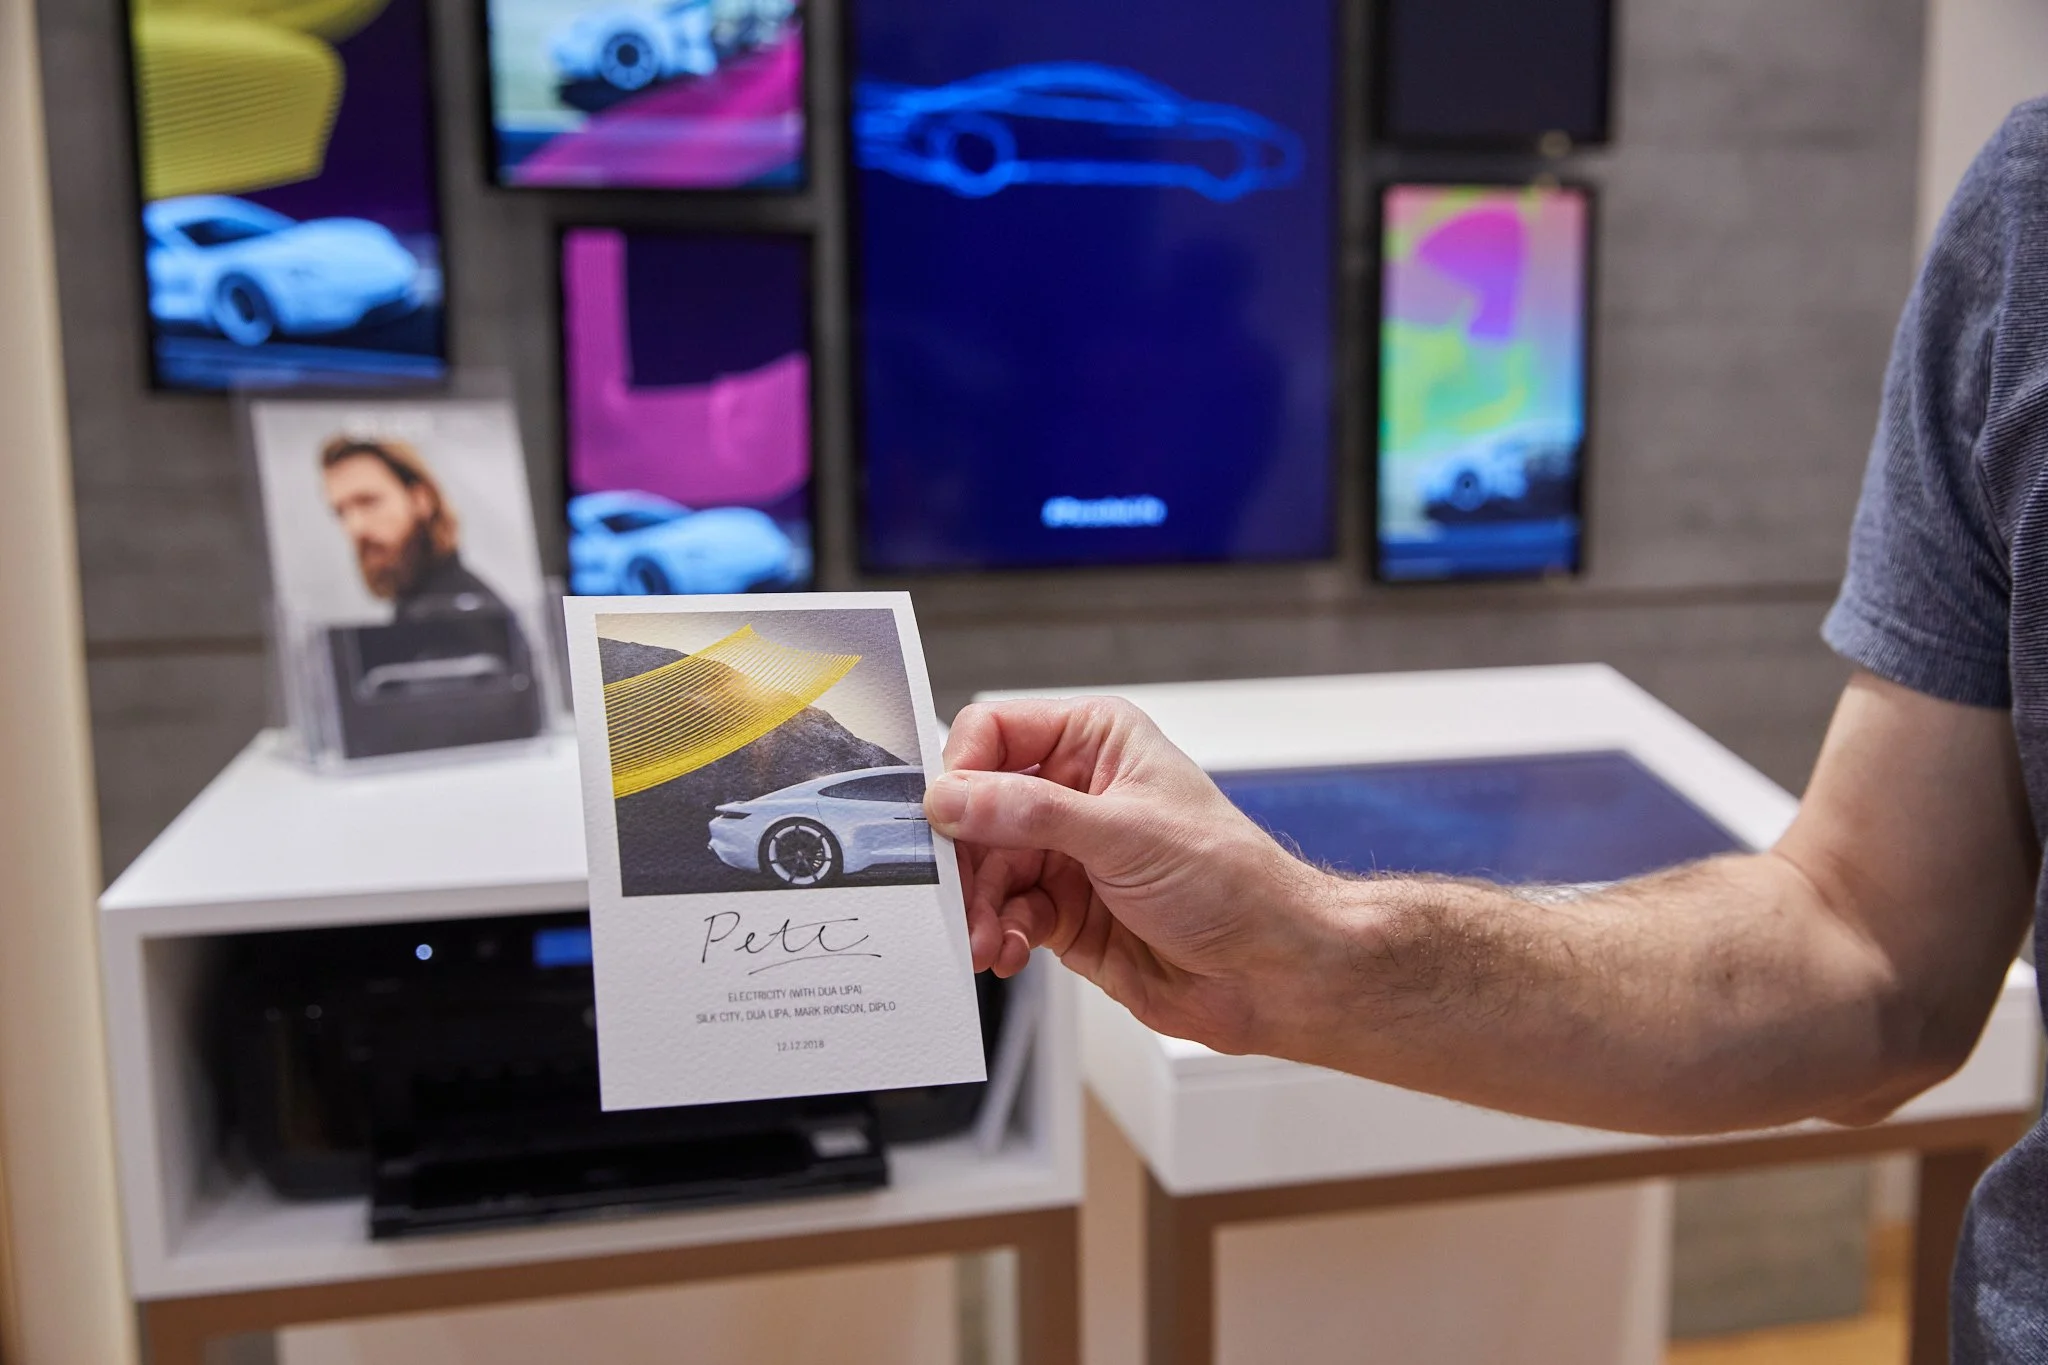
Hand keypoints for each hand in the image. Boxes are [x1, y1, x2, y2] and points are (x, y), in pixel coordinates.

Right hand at [924, 697, 1341, 1053]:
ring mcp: (1067, 855)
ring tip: (982, 938)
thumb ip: (1031, 814)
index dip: (963, 771)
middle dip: (962, 856)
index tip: (946, 815)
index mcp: (1095, 742)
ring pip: (984, 869)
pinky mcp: (1063, 912)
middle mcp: (1074, 792)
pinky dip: (996, 935)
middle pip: (977, 809)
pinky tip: (1007, 952)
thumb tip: (953, 797)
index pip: (995, 732)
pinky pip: (1004, 915)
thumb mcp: (1126, 834)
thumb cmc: (1232, 882)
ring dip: (976, 907)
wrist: (1271, 970)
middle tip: (955, 893)